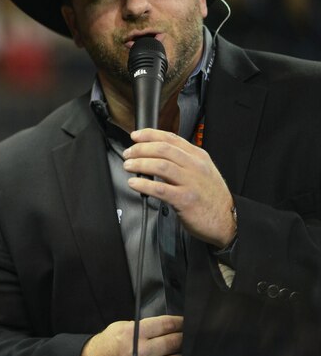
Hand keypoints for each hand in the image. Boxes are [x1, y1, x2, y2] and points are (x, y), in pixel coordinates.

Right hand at [80, 315, 182, 355]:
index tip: (185, 322)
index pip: (165, 325)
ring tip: (184, 353)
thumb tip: (160, 327)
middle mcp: (141, 351)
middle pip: (173, 342)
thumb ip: (138, 326)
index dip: (179, 322)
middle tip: (188, 336)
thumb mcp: (116, 328)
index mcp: (133, 333)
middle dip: (184, 338)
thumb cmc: (104, 346)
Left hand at [123, 128, 235, 246]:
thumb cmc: (210, 196)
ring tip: (128, 166)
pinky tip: (134, 183)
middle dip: (140, 149)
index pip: (171, 138)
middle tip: (128, 154)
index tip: (135, 136)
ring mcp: (191, 183)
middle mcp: (195, 166)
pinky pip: (160, 189)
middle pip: (163, 149)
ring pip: (161, 165)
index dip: (149, 135)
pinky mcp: (186, 200)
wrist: (227, 221)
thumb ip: (183, 160)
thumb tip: (155, 152)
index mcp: (198, 156)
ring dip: (140, 164)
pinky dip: (144, 184)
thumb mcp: (202, 171)